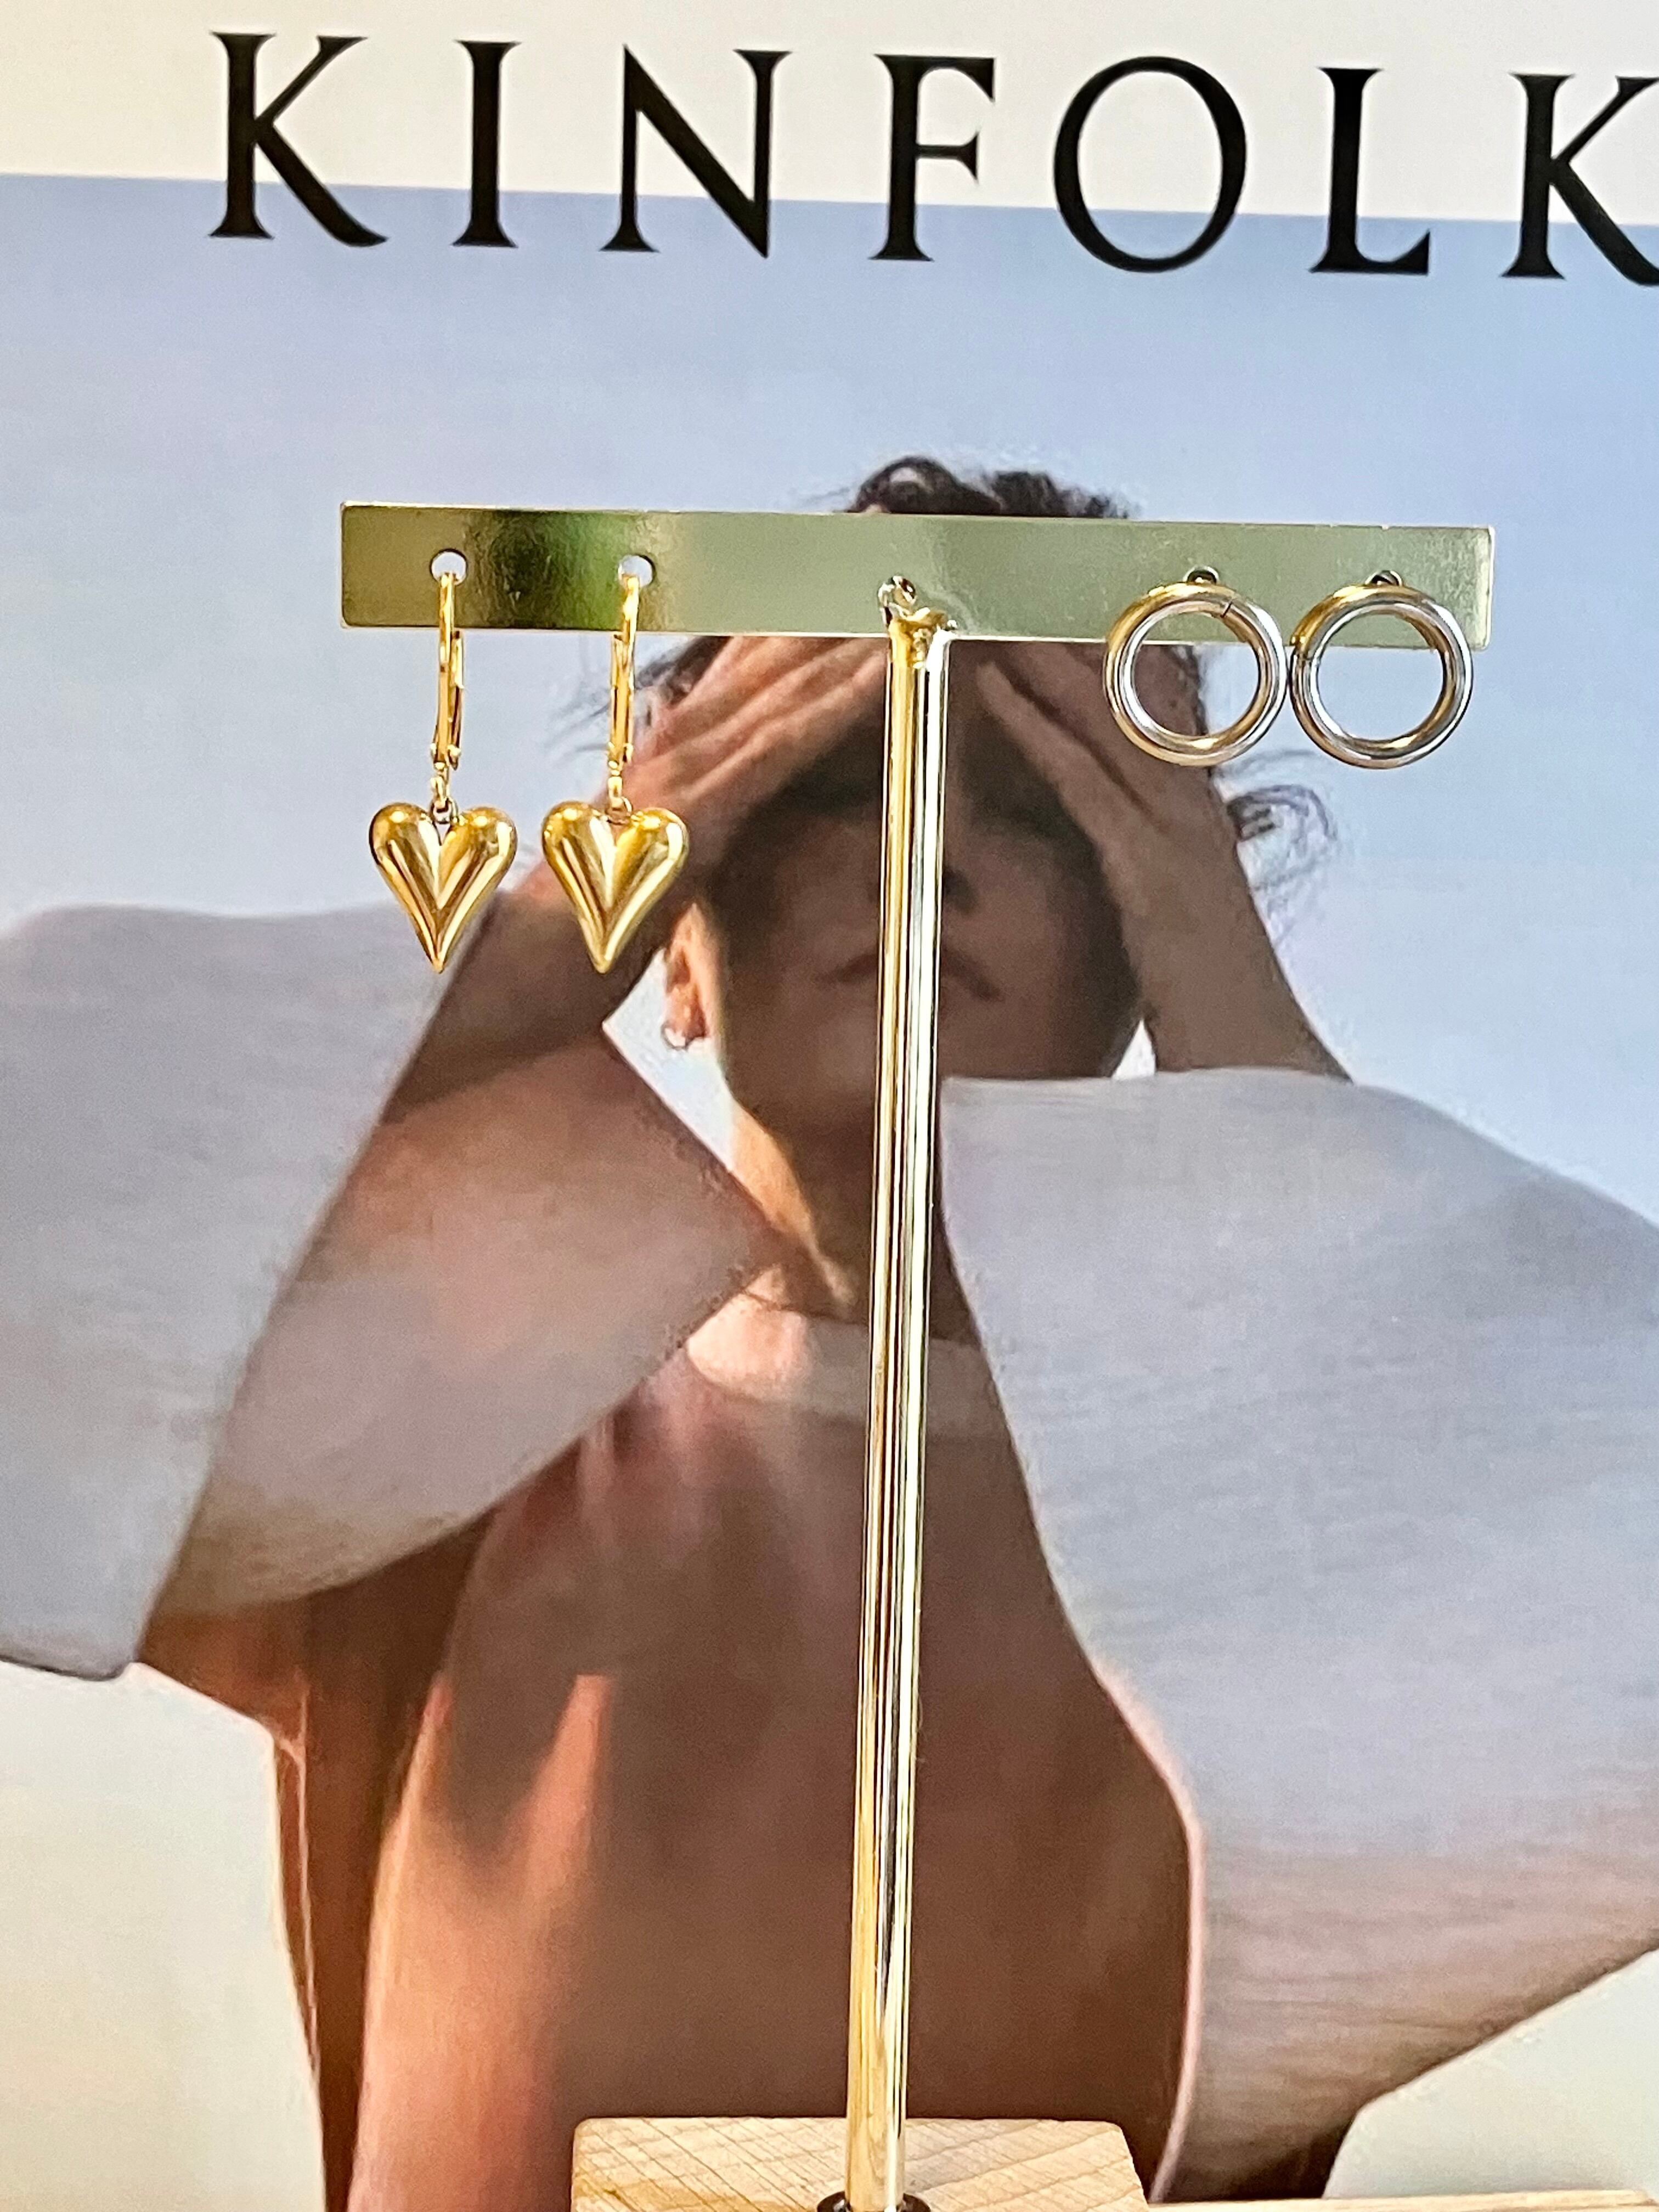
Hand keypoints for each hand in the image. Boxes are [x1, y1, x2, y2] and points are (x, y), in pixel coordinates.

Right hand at [394, 635, 884, 1110]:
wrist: (498, 976)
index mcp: (650, 773)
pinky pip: (783, 746)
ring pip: (781, 692)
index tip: (830, 591)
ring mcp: (682, 781)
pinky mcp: (702, 816)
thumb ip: (653, 855)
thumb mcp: (619, 888)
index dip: (780, 634)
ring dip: (845, 640)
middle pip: (758, 668)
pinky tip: (885, 667)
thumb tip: (679, 852)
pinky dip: (836, 701)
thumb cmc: (552, 949)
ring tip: (903, 594)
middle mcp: (666, 758)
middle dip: (823, 613)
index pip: (727, 687)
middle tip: (883, 562)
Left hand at [972, 642, 1343, 1077]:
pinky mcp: (1150, 873)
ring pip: (1109, 727)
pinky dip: (1037, 731)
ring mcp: (1178, 842)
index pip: (1158, 731)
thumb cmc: (1221, 1031)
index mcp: (1201, 838)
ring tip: (995, 611)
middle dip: (1079, 643)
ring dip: (1048, 664)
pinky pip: (1084, 784)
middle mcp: (1197, 822)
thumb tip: (1131, 902)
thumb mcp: (1181, 951)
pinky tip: (995, 690)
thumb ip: (1156, 910)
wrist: (1261, 1078)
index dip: (1118, 669)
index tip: (1074, 614)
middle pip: (1134, 710)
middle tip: (1025, 583)